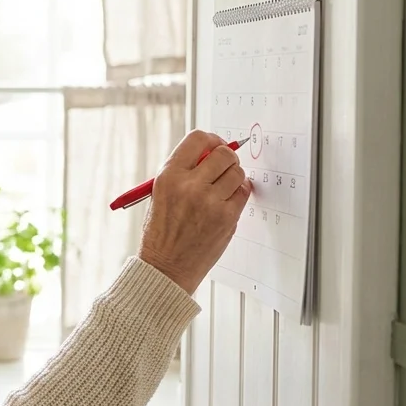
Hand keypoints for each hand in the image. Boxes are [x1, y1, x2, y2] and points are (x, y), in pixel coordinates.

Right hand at [137, 129, 252, 293]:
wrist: (166, 267)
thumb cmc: (162, 232)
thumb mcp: (161, 194)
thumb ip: (184, 171)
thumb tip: (211, 152)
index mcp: (169, 176)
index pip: (198, 138)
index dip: (211, 140)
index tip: (215, 145)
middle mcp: (189, 185)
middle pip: (223, 153)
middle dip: (226, 157)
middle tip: (223, 166)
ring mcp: (210, 201)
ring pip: (237, 172)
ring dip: (234, 176)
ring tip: (223, 188)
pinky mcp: (226, 217)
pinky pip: (243, 192)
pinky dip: (239, 193)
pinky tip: (227, 200)